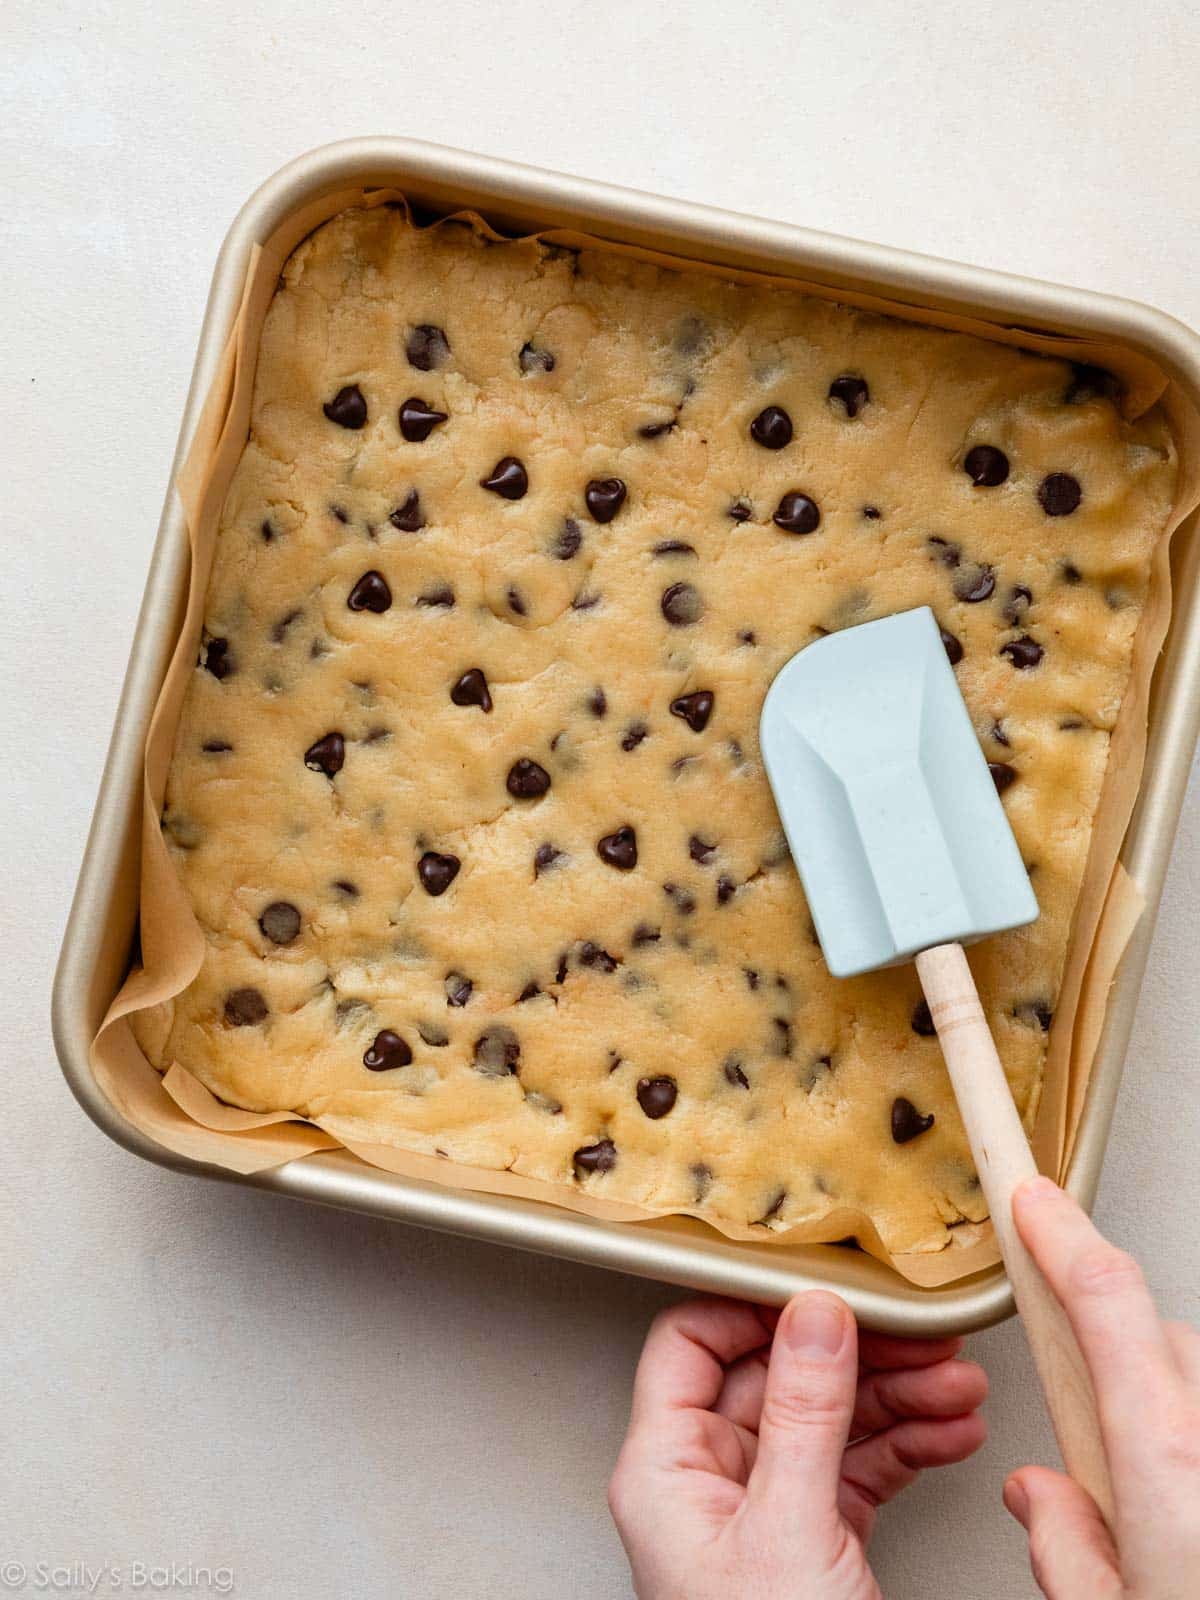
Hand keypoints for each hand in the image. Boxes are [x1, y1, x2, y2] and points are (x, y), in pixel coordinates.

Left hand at [609, 1291, 986, 1599]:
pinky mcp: (814, 1541)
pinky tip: (950, 1433)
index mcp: (666, 1469)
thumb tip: (814, 1312)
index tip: (823, 1288)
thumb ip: (803, 1411)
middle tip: (920, 1338)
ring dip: (900, 1399)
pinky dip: (909, 1447)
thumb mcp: (789, 1527)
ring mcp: (763, 1513)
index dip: (753, 1306)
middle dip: (857, 1356)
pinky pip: (860, 1470)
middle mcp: (708, 1484)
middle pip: (776, 1377)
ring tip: (957, 1387)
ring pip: (828, 1421)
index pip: (691, 1344)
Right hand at [1004, 1177, 1199, 1599]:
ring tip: (1171, 1500)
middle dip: (1118, 1358)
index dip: (1064, 1235)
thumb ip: (1065, 1546)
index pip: (1107, 1301)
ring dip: (1178, 1409)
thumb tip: (1043, 1498)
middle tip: (1100, 1433)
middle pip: (1160, 1342)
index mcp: (1169, 1466)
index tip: (1037, 1202)